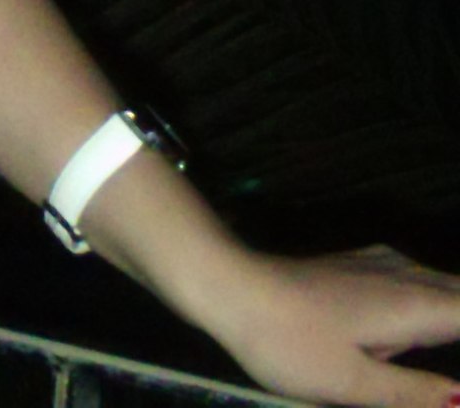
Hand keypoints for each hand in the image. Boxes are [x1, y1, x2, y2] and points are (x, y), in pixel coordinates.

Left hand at [206, 245, 459, 406]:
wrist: (225, 286)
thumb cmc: (286, 341)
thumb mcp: (354, 384)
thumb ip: (417, 395)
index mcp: (417, 305)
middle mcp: (409, 276)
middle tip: (454, 386)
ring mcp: (383, 266)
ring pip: (449, 287)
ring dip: (458, 312)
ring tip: (446, 355)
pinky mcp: (361, 268)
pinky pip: (424, 285)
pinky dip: (444, 306)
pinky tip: (428, 328)